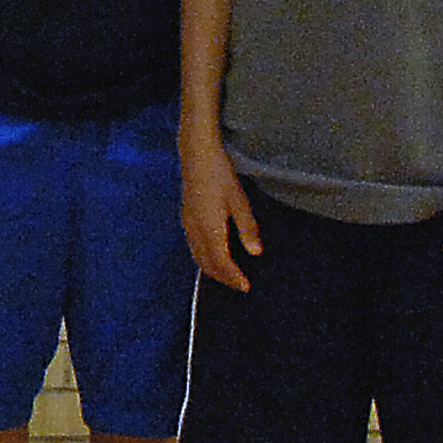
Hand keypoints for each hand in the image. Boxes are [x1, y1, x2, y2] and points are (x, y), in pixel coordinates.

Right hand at [180, 142, 261, 292]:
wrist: (197, 156)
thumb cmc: (220, 175)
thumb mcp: (240, 201)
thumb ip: (247, 228)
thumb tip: (256, 252)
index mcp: (209, 228)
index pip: (221, 261)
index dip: (234, 277)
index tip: (246, 287)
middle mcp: (195, 230)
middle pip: (206, 264)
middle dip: (223, 277)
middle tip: (239, 285)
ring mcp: (188, 224)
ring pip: (197, 256)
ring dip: (212, 269)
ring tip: (228, 275)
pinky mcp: (186, 218)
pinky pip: (193, 247)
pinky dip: (204, 258)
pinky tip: (213, 255)